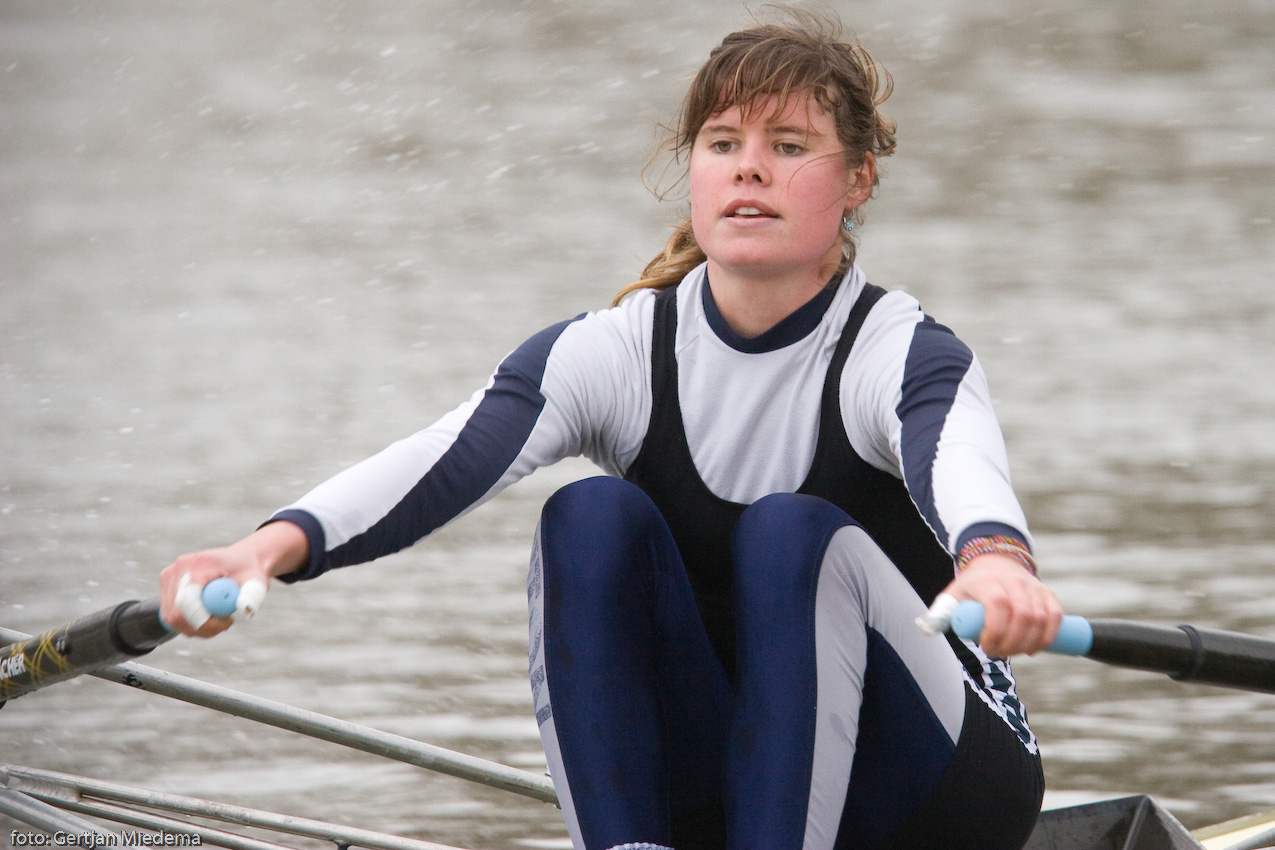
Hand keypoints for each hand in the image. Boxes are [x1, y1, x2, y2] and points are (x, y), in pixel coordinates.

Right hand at [158, 521, 307, 637]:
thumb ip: (252, 595)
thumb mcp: (256, 582)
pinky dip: (190, 623)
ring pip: (173, 618)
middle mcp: (179, 568)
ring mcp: (170, 576)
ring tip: (220, 617)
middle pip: (176, 614)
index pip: (187, 600)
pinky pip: (172, 616)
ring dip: (197, 627)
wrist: (239, 560)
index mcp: (200, 563)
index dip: (201, 621)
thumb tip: (245, 609)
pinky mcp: (166, 586)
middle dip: (201, 627)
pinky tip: (207, 614)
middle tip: (225, 625)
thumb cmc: (248, 571)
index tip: (225, 624)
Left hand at [942, 553, 1061, 656]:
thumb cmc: (972, 586)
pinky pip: (1055, 615)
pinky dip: (1049, 635)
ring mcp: (1033, 587)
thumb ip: (940, 613)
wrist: (996, 561)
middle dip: (1012, 643)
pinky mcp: (1047, 593)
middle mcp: (1013, 582)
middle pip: (1022, 616)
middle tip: (999, 653)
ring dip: (1029, 643)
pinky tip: (1035, 648)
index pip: (998, 606)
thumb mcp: (953, 595)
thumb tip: (927, 629)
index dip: (995, 631)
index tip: (985, 647)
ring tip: (1015, 652)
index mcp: (987, 582)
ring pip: (1041, 618)